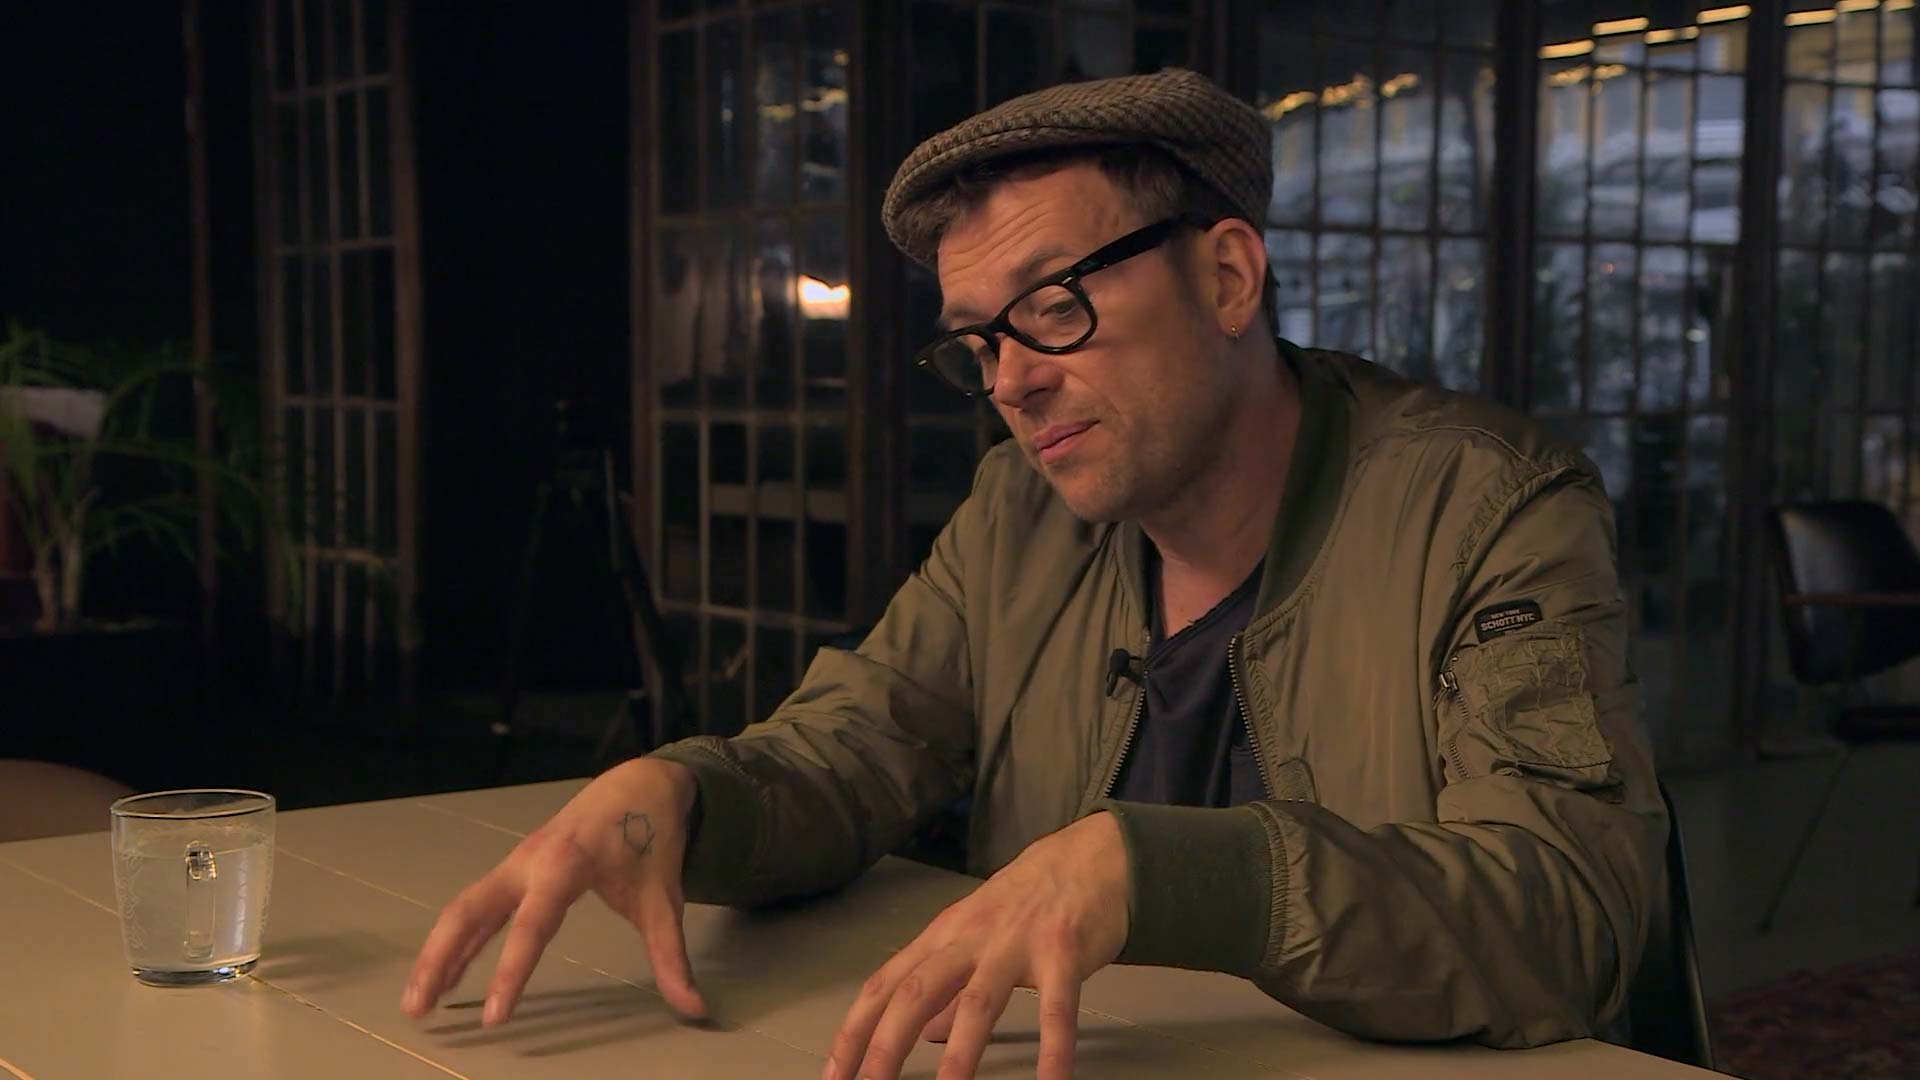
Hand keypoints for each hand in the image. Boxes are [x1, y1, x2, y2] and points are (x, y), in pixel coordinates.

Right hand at [400, 757, 706, 1025]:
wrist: (640, 785)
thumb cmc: (651, 840)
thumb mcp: (664, 900)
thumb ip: (672, 956)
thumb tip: (694, 1009)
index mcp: (567, 864)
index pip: (533, 926)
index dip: (512, 972)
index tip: (495, 1016)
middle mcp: (530, 861)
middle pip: (471, 910)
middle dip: (441, 958)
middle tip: (418, 1009)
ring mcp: (516, 862)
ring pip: (464, 907)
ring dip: (437, 951)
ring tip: (418, 1002)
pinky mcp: (514, 867)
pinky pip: (475, 904)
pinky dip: (455, 938)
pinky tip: (444, 972)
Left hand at [824, 811, 1130, 1079]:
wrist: (1088, 856)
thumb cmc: (1027, 900)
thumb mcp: (975, 935)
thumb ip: (947, 987)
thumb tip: (922, 1034)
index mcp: (944, 936)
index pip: (885, 985)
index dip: (855, 1031)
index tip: (835, 1074)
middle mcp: (972, 938)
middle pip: (916, 992)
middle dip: (887, 1045)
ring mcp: (1016, 944)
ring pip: (980, 1002)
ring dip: (961, 1054)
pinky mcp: (1063, 954)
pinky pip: (1057, 1008)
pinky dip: (1053, 1048)